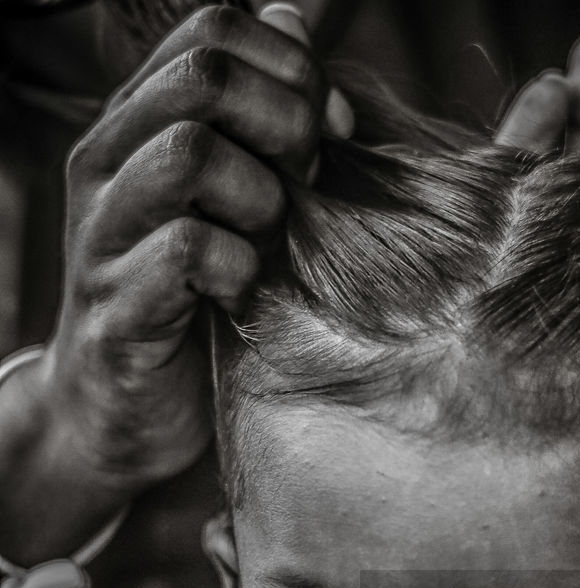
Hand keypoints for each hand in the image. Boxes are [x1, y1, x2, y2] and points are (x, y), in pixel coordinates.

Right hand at [0, 2, 352, 564]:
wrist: (124, 414)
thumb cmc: (194, 302)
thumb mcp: (234, 195)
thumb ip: (261, 112)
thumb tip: (297, 18)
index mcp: (140, 123)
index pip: (214, 31)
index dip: (292, 68)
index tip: (333, 132)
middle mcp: (109, 162)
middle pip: (206, 80)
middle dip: (286, 124)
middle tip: (307, 185)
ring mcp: (105, 233)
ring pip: (191, 155)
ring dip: (261, 198)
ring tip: (270, 243)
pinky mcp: (117, 305)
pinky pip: (187, 252)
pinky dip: (239, 270)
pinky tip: (245, 296)